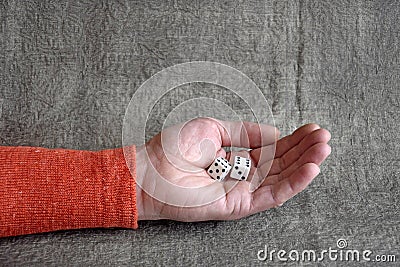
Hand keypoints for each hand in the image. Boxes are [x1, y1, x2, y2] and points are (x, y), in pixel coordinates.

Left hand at [135, 118, 330, 221]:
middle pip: (282, 164)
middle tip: (324, 137)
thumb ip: (246, 132)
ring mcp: (242, 192)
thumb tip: (275, 132)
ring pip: (281, 180)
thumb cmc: (175, 147)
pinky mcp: (238, 206)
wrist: (151, 168)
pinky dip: (293, 183)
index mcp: (237, 158)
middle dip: (304, 150)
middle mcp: (242, 176)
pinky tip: (310, 169)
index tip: (312, 129)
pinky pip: (271, 195)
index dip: (293, 140)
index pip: (273, 150)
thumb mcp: (214, 128)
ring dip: (305, 165)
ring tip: (324, 149)